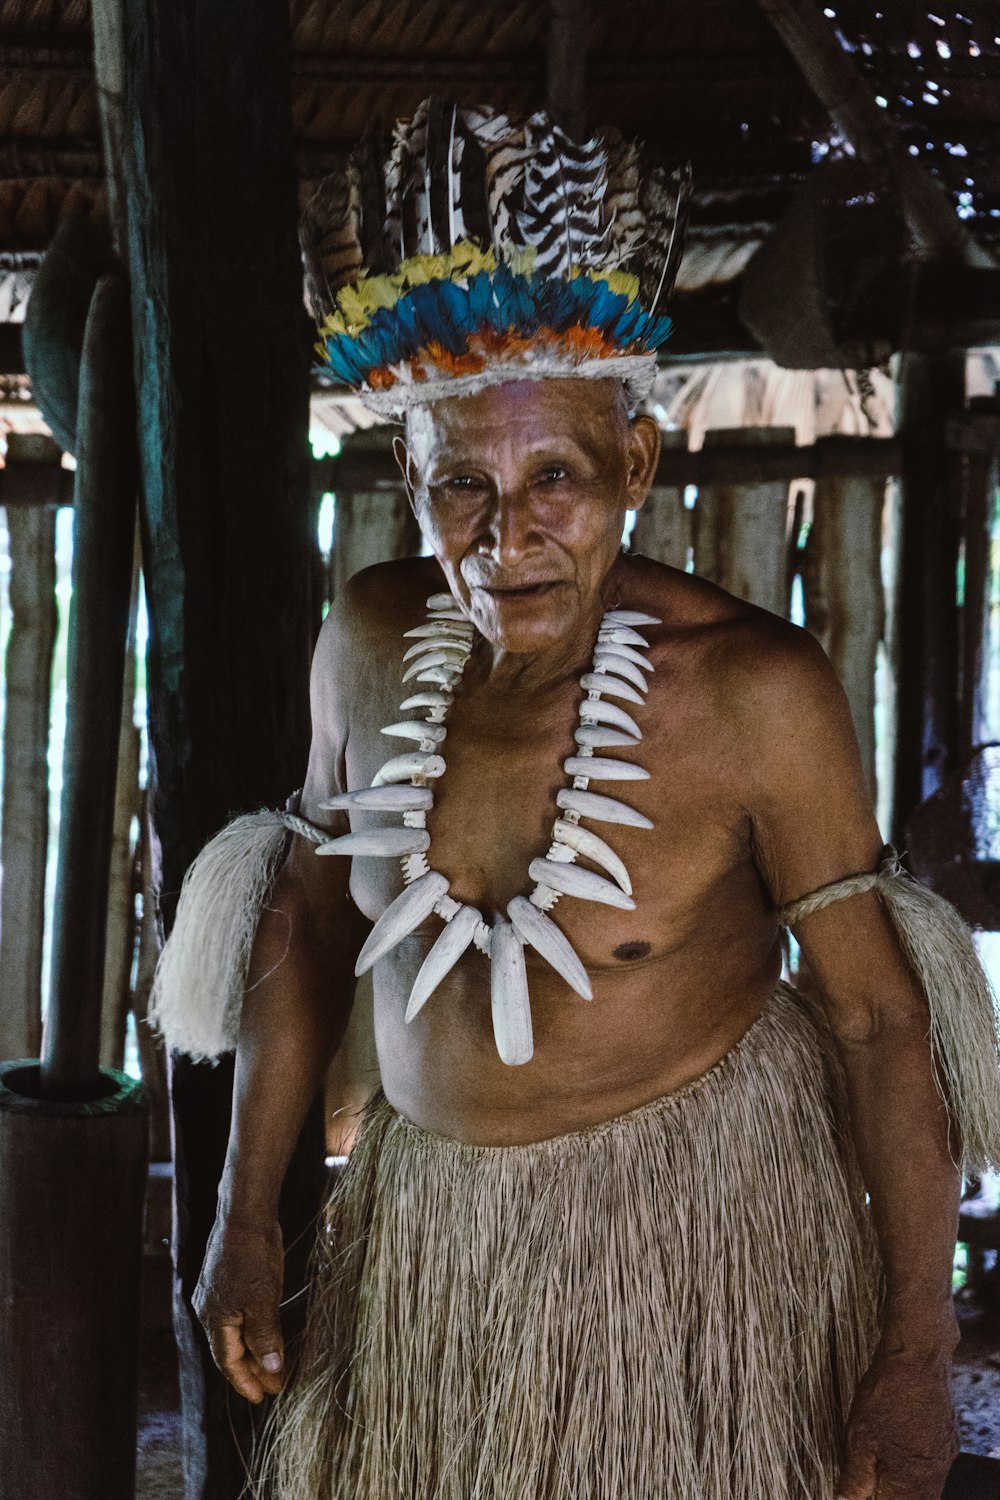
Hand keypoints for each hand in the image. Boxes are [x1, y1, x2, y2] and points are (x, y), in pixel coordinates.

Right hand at [192, 1215, 284, 1403]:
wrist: (245, 1214)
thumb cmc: (252, 1254)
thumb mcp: (263, 1299)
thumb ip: (266, 1336)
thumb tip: (271, 1371)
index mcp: (214, 1319)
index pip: (228, 1362)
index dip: (246, 1382)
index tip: (263, 1398)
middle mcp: (209, 1310)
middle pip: (230, 1350)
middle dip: (252, 1370)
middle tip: (275, 1385)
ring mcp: (214, 1294)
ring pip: (233, 1333)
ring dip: (253, 1351)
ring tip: (273, 1366)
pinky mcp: (224, 1281)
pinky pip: (236, 1316)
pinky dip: (251, 1330)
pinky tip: (264, 1333)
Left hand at [836, 1341, 958, 1499]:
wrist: (916, 1356)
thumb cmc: (887, 1394)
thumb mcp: (859, 1438)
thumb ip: (855, 1478)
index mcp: (914, 1484)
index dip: (868, 1496)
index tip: (855, 1483)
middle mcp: (936, 1476)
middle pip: (907, 1498)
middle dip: (882, 1488)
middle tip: (863, 1467)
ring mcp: (945, 1457)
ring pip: (918, 1482)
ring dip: (895, 1474)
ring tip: (876, 1446)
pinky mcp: (947, 1439)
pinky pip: (928, 1462)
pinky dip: (908, 1457)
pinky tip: (894, 1435)